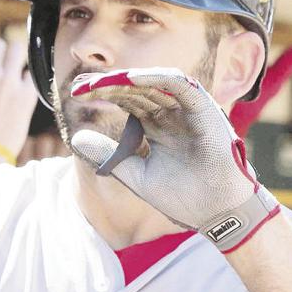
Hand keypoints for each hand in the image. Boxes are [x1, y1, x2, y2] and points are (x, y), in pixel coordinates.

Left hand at [69, 68, 278, 250]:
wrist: (216, 213)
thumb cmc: (184, 197)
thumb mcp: (137, 175)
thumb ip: (110, 156)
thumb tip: (74, 140)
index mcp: (157, 125)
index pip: (126, 100)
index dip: (102, 94)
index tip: (75, 94)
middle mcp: (171, 113)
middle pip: (136, 89)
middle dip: (107, 85)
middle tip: (80, 85)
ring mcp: (187, 110)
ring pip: (154, 83)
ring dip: (126, 80)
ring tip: (99, 83)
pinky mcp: (204, 109)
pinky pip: (180, 85)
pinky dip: (157, 78)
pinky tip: (131, 79)